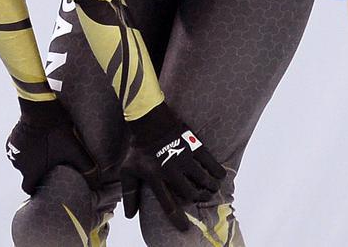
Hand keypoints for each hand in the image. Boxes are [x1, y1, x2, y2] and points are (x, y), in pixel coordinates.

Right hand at [6, 97, 98, 194]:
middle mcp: (18, 165)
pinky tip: (37, 140)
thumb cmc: (57, 132)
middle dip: (37, 170)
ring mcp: (12, 151)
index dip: (37, 188)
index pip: (29, 188)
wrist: (41, 109)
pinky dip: (26, 147)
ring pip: (23, 161)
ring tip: (45, 149)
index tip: (44, 184)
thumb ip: (86, 168)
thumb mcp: (75, 151)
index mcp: (31, 172)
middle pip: (28, 173)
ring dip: (32, 158)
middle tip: (50, 162)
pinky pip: (18, 149)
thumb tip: (97, 183)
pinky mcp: (11, 140)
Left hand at [120, 102, 225, 231]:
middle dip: (198, 198)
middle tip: (203, 197)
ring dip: (210, 187)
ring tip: (213, 188)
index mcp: (155, 178)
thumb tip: (130, 216)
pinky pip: (209, 162)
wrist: (149, 120)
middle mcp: (171, 170)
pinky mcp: (194, 146)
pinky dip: (217, 170)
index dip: (177, 218)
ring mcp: (184, 158)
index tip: (185, 228)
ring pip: (202, 179)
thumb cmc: (138, 148)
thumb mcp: (128, 170)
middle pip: (190, 193)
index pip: (167, 204)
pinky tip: (220, 175)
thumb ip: (130, 194)